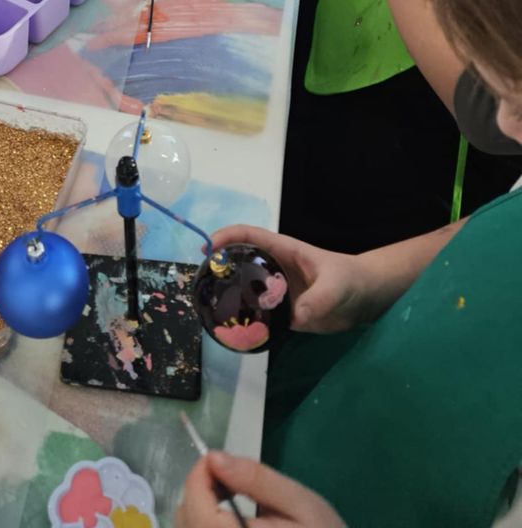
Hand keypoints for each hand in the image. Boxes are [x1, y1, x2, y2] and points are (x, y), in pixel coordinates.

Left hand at [176, 453, 344, 527]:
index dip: (198, 476)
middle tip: (227, 476)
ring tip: (229, 496)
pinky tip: (228, 519)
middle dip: (198, 490)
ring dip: (199, 508)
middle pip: (186, 520)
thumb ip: (257, 480)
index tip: (215, 458)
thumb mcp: (301, 504)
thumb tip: (214, 457)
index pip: (195, 508)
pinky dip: (204, 524)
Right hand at [208, 225, 372, 333]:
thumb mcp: (336, 286)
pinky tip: (234, 331)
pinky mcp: (283, 313)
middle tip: (200, 283)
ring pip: (246, 290)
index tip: (208, 249)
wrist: (366, 298)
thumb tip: (296, 317)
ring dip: (228, 296)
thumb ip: (318, 299)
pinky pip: (260, 315)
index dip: (226, 237)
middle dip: (218, 267)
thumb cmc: (350, 280)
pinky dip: (246, 321)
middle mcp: (274, 269)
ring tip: (209, 308)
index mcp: (283, 250)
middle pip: (239, 262)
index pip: (249, 236)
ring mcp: (277, 291)